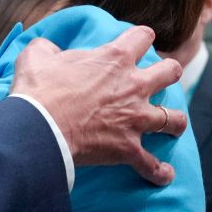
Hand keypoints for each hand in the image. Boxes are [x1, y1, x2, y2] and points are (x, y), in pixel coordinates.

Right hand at [11, 26, 184, 185]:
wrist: (39, 128)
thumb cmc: (38, 91)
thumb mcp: (36, 56)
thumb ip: (47, 48)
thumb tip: (49, 51)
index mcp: (114, 59)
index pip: (142, 36)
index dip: (141, 37)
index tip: (139, 40)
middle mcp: (133, 86)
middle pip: (170, 73)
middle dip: (170, 73)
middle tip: (163, 77)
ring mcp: (135, 119)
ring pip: (174, 118)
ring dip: (175, 122)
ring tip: (173, 126)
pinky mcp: (128, 148)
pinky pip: (152, 164)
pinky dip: (159, 171)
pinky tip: (165, 175)